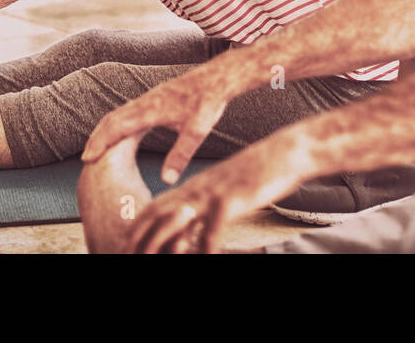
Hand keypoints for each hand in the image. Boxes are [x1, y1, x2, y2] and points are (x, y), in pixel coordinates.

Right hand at [82, 69, 231, 184]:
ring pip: (119, 113)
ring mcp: (149, 98)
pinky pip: (128, 110)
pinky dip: (117, 122)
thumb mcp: (197, 130)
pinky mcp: (155, 98)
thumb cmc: (208, 101)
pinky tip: (120, 132)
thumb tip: (167, 179)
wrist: (217, 77)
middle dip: (97, 138)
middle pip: (112, 119)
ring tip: (97, 147)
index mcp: (151, 110)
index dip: (101, 142)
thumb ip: (181, 154)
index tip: (87, 158)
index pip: (117, 126)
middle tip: (86, 158)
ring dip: (105, 130)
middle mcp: (145, 102)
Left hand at [126, 141, 307, 253]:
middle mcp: (198, 188)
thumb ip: (208, 203)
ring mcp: (212, 193)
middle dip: (140, 239)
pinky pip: (212, 230)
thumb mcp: (226, 187)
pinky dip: (204, 249)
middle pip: (157, 214)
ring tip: (153, 261)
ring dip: (162, 246)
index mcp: (195, 185)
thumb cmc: (260, 172)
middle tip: (129, 256)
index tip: (128, 245)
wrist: (286, 152)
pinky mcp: (231, 199)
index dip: (138, 227)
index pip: (156, 205)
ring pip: (176, 221)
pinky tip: (205, 258)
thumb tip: (194, 227)